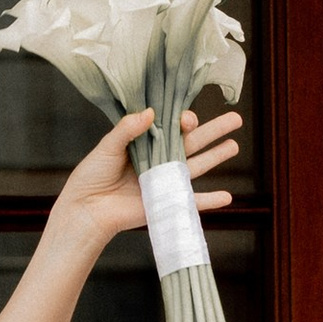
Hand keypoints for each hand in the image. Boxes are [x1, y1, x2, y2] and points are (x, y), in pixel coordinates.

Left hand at [51, 103, 241, 250]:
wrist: (85, 209)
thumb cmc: (91, 176)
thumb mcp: (107, 147)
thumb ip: (128, 129)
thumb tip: (151, 112)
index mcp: (145, 143)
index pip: (172, 128)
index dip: (184, 120)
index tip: (187, 119)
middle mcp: (158, 160)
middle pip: (192, 142)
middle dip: (214, 130)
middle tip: (236, 119)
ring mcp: (164, 181)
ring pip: (197, 166)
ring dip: (217, 156)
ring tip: (235, 146)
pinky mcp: (165, 202)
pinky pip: (191, 201)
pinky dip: (209, 200)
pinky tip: (227, 197)